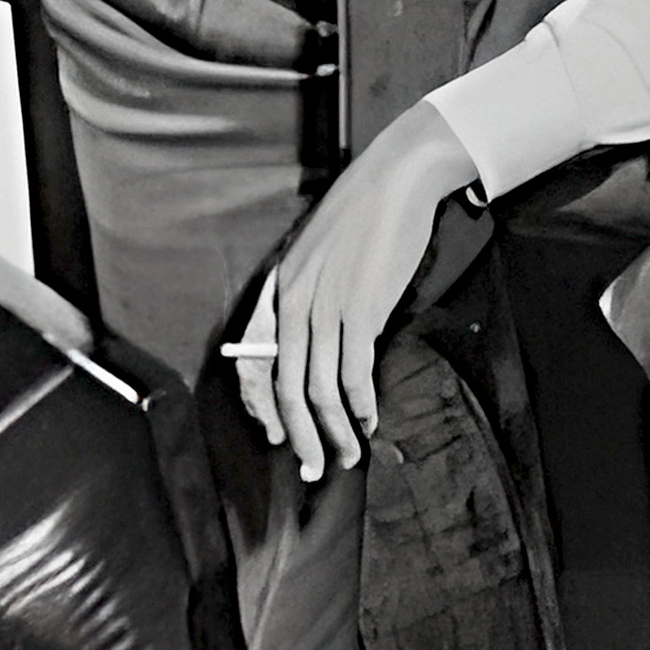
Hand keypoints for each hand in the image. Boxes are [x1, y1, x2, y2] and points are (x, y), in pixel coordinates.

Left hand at [228, 101, 479, 480]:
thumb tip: (321, 342)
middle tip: (312, 468)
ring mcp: (326, 307)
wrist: (395, 180)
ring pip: (320, 389)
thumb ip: (312, 297)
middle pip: (286, 387)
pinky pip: (355, 372)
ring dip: (336, 431)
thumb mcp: (319, 255)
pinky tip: (369, 420)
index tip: (277, 435)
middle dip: (300, 436)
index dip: (262, 407)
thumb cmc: (361, 214)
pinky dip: (361, 404)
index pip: (254, 362)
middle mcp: (293, 303)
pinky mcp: (362, 310)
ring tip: (348, 455)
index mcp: (278, 290)